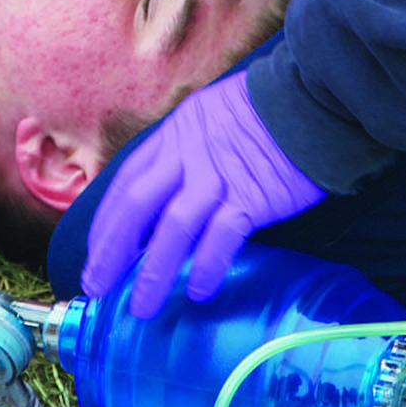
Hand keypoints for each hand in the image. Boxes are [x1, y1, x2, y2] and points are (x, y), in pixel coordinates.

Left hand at [81, 71, 325, 316]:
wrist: (311, 99)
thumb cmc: (265, 112)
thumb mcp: (210, 119)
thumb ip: (186, 153)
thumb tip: (167, 197)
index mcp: (174, 135)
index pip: (126, 183)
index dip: (106, 224)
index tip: (95, 256)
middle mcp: (187, 154)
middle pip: (136, 206)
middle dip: (111, 251)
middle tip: (97, 287)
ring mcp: (218, 175)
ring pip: (172, 227)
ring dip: (153, 271)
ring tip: (142, 306)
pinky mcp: (251, 195)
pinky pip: (221, 236)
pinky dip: (207, 265)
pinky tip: (198, 291)